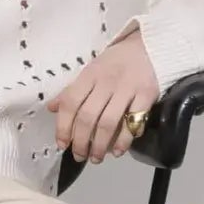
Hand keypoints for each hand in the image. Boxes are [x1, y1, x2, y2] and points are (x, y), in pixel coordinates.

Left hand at [45, 26, 158, 162]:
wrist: (151, 45)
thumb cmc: (118, 60)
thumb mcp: (92, 69)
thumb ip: (73, 90)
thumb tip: (52, 108)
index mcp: (89, 75)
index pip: (70, 102)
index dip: (63, 126)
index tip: (62, 144)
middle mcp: (106, 82)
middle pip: (88, 116)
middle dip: (81, 141)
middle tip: (79, 156)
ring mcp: (127, 88)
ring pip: (108, 123)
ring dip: (99, 145)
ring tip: (96, 158)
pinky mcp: (147, 95)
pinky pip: (133, 122)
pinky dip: (124, 140)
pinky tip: (117, 151)